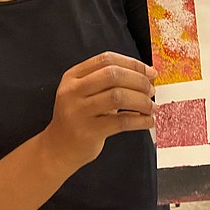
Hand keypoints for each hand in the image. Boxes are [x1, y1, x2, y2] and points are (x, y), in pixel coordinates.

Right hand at [41, 51, 156, 170]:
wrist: (58, 149)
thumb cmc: (81, 118)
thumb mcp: (87, 93)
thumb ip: (111, 82)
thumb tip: (148, 75)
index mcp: (73, 76)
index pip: (107, 60)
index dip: (133, 64)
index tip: (150, 72)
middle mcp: (72, 91)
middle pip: (113, 75)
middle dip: (139, 81)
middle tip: (151, 90)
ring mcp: (78, 111)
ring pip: (118, 96)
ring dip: (141, 101)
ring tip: (151, 107)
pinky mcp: (87, 132)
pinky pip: (121, 122)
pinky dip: (140, 120)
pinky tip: (148, 121)